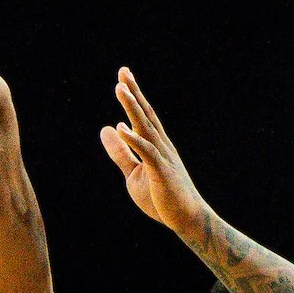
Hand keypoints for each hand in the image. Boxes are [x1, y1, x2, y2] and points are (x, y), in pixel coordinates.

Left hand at [99, 68, 207, 239]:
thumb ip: (120, 152)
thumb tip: (106, 129)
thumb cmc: (162, 199)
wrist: (187, 220)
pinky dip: (134, 139)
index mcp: (156, 146)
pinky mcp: (162, 172)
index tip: (123, 78)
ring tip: (120, 90)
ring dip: (132, 108)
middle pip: (146, 115)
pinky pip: (147, 152)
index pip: (143, 116)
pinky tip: (121, 128)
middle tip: (123, 72)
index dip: (133, 97)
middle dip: (134, 93)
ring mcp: (163, 157)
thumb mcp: (134, 174)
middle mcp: (161, 146)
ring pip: (146, 128)